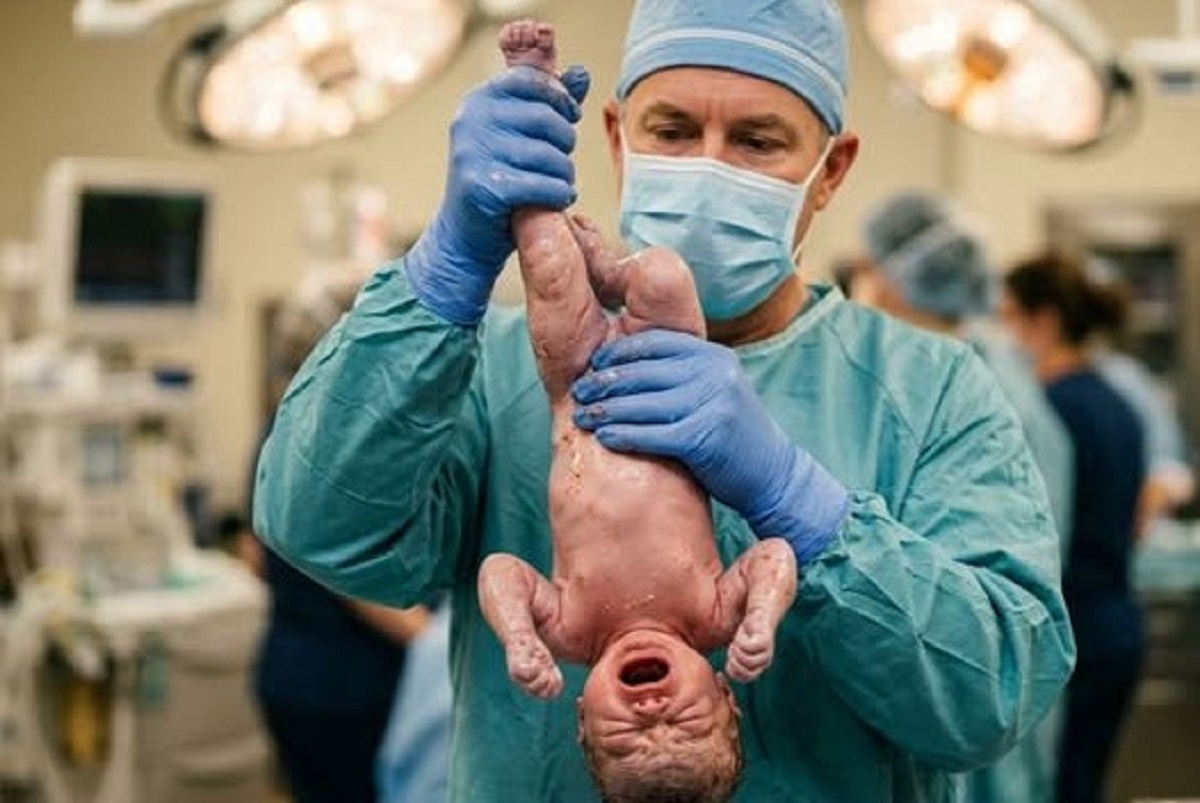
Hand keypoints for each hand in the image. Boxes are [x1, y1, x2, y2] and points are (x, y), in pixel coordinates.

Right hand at [405, 64, 590, 324]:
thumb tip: (581, 73)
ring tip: (558, 184)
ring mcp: (473, 154)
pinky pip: (544, 185)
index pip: (532, 81)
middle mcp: (471, 120)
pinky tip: (558, 201)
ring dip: (565, 175)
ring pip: (550, 156)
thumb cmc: (500, 181)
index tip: (569, 118)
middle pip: (547, 119)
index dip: (560, 99)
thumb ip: (550, 103)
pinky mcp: (483, 188)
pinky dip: (560, 195)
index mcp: (479, 100)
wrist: (465, 236)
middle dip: (565, 145)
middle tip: (560, 163)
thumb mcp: (521, 136)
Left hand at [571, 330, 847, 562]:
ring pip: (641, 402)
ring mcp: (712, 403)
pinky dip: (622, 434)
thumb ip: (679, 374)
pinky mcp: (705, 437)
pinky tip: (604, 437)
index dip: (617, 353)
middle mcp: (714, 373)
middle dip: (603, 382)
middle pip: (642, 371)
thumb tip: (621, 367)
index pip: (653, 342)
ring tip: (582, 417)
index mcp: (713, 355)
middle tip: (579, 393)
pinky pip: (651, 433)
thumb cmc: (732, 435)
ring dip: (605, 410)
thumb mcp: (713, 390)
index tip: (594, 366)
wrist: (773, 474)